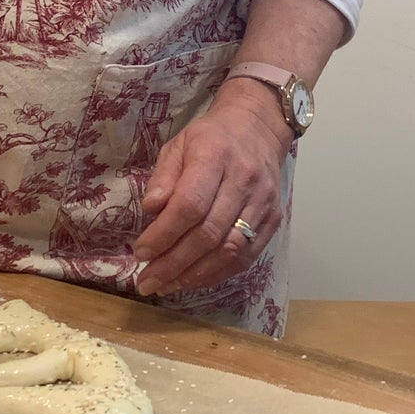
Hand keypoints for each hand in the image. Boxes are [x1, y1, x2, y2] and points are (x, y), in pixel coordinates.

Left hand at [132, 81, 288, 297]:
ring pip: (229, 250)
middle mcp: (243, 181)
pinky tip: (193, 280)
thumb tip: (151, 209)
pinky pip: (246, 256)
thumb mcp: (178, 144)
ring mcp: (263, 202)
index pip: (190, 205)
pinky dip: (218, 273)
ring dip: (194, 275)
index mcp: (215, 156)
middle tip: (147, 280)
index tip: (140, 252)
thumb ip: (163, 176)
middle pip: (208, 234)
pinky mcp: (274, 219)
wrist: (258, 128)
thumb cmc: (211, 138)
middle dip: (173, 264)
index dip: (164, 234)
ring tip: (166, 286)